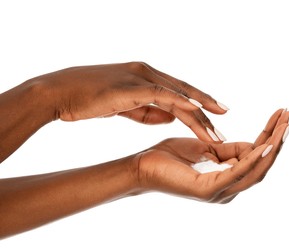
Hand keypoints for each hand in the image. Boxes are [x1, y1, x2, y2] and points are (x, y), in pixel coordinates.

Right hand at [36, 62, 227, 141]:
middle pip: (185, 92)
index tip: (215, 115)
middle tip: (224, 121)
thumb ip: (149, 111)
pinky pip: (165, 96)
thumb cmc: (88, 99)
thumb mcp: (124, 106)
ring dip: (199, 116)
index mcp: (146, 77)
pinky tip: (198, 116)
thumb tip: (171, 119)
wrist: (61, 91)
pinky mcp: (134, 86)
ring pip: (180, 96)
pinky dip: (183, 106)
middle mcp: (148, 73)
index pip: (179, 91)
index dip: (199, 102)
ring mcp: (142, 77)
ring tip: (215, 134)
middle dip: (207, 108)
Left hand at [130, 109, 288, 202]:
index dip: (271, 134)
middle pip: (262, 163)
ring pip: (256, 169)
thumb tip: (254, 144)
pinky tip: (266, 143)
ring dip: (273, 146)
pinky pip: (237, 172)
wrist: (141, 166)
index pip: (256, 155)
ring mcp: (220, 192)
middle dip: (279, 139)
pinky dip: (253, 158)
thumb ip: (229, 149)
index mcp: (228, 178)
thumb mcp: (206, 147)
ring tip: (285, 125)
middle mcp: (229, 189)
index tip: (282, 113)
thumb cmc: (170, 157)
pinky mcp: (209, 190)